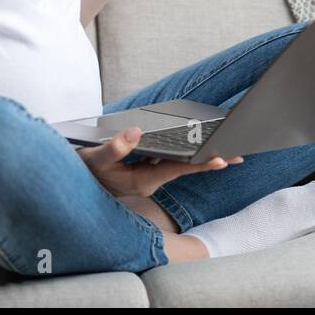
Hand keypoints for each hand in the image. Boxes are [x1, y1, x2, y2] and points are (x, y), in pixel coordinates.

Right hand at [76, 125, 242, 199]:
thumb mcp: (96, 158)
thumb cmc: (86, 170)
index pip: (176, 170)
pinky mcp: (146, 171)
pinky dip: (184, 152)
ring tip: (226, 149)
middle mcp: (150, 181)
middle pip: (185, 168)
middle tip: (238, 155)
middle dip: (210, 160)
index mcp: (142, 180)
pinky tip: (197, 144)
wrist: (77, 182)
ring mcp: (149, 177)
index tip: (220, 160)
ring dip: (200, 156)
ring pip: (179, 164)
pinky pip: (170, 161)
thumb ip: (115, 147)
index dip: (198, 164)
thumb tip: (136, 131)